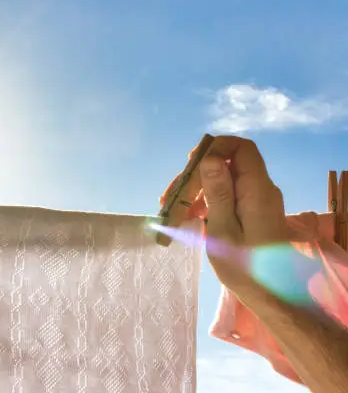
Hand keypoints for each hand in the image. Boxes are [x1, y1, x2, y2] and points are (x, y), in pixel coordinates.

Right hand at [161, 136, 290, 296]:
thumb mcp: (224, 230)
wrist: (271, 295)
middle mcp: (261, 190)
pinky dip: (207, 201)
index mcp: (257, 190)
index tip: (190, 165)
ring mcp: (257, 201)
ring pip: (224, 179)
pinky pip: (228, 195)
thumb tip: (210, 158)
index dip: (216, 147)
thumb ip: (218, 192)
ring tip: (174, 210)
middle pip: (228, 163)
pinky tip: (189, 217)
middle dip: (197, 174)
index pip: (241, 149)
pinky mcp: (252, 212)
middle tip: (171, 196)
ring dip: (198, 190)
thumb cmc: (245, 267)